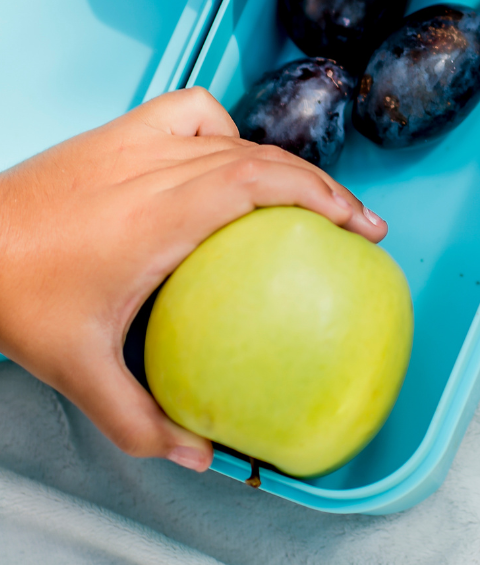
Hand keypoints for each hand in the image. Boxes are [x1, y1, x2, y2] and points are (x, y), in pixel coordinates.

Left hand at [0, 88, 385, 470]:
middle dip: (324, 187)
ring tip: (307, 193)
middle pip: (265, 160)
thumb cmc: (17, 296)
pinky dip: (223, 126)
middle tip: (359, 222)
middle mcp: (160, 169)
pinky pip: (192, 109)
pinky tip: (225, 153)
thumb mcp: (77, 369)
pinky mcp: (120, 130)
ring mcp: (138, 141)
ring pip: (237, 136)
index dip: (323, 195)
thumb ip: (141, 419)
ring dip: (283, 162)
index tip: (360, 225)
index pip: (263, 184)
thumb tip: (199, 454)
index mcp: (163, 217)